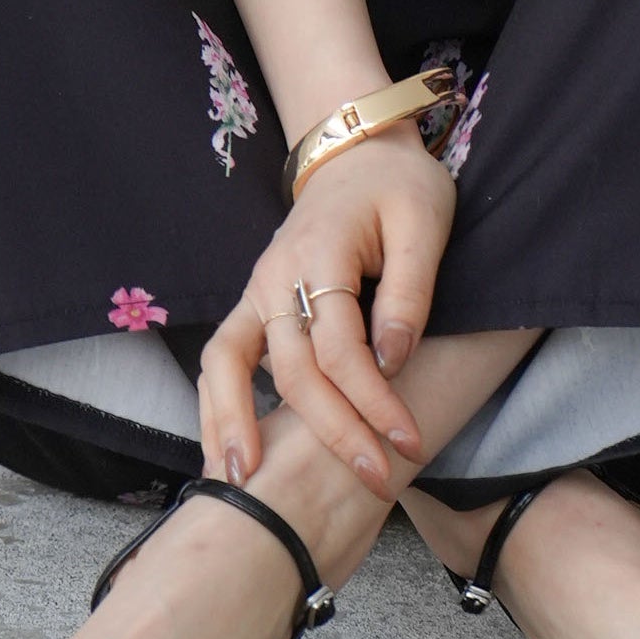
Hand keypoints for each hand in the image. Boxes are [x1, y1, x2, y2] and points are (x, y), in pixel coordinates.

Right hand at [197, 120, 456, 493]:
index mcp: (321, 253)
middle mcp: (275, 276)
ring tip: (245, 485)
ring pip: (230, 366)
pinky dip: (215, 407)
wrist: (358, 153)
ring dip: (237, 425)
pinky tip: (226, 455)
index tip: (408, 441)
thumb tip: (391, 361)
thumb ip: (407, 293)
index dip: (374, 400)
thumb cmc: (399, 188)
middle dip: (332, 431)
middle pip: (294, 370)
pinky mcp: (253, 305)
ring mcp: (256, 291)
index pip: (341, 347)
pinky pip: (221, 360)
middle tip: (373, 479)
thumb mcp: (424, 223)